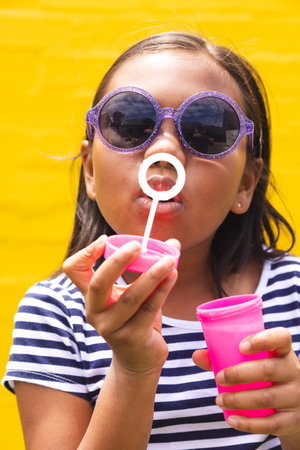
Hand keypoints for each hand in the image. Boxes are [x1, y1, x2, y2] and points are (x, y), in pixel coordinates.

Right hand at [63, 235, 177, 375]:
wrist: (139, 359)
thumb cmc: (136, 318)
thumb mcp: (136, 291)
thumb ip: (150, 267)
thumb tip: (173, 243)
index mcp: (91, 296)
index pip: (73, 270)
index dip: (85, 253)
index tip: (106, 240)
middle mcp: (95, 311)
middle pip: (98, 282)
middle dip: (118, 261)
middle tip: (138, 245)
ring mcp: (111, 327)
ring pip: (131, 297)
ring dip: (152, 275)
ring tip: (170, 259)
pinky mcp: (132, 337)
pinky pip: (148, 309)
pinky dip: (162, 290)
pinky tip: (173, 275)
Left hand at [193, 327, 299, 444]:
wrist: (294, 411)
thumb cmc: (266, 378)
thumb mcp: (255, 364)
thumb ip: (225, 357)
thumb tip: (197, 355)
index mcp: (283, 352)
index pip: (281, 338)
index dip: (262, 339)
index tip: (241, 346)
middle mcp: (293, 372)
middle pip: (268, 369)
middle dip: (239, 374)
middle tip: (219, 378)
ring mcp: (295, 396)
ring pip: (267, 398)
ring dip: (239, 399)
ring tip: (219, 400)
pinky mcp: (292, 420)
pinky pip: (271, 423)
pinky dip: (248, 423)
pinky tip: (231, 419)